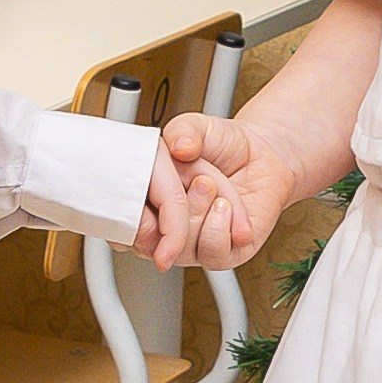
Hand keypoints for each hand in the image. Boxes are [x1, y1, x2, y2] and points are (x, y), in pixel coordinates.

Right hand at [144, 112, 300, 270]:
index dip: (133, 208)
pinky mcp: (222, 254)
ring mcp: (191, 246)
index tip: (151, 181)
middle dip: (174, 204)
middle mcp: (164, 230)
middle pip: (149, 240)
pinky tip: (225, 206)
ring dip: (198, 211)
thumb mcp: (195, 127)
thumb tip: (179, 146)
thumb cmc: (220, 144)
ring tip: (210, 185)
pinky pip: (211, 255)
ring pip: (181, 248)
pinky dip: (218, 227)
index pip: (121, 225)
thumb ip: (183, 130)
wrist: (260, 154)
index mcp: (145, 203)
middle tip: (195, 178)